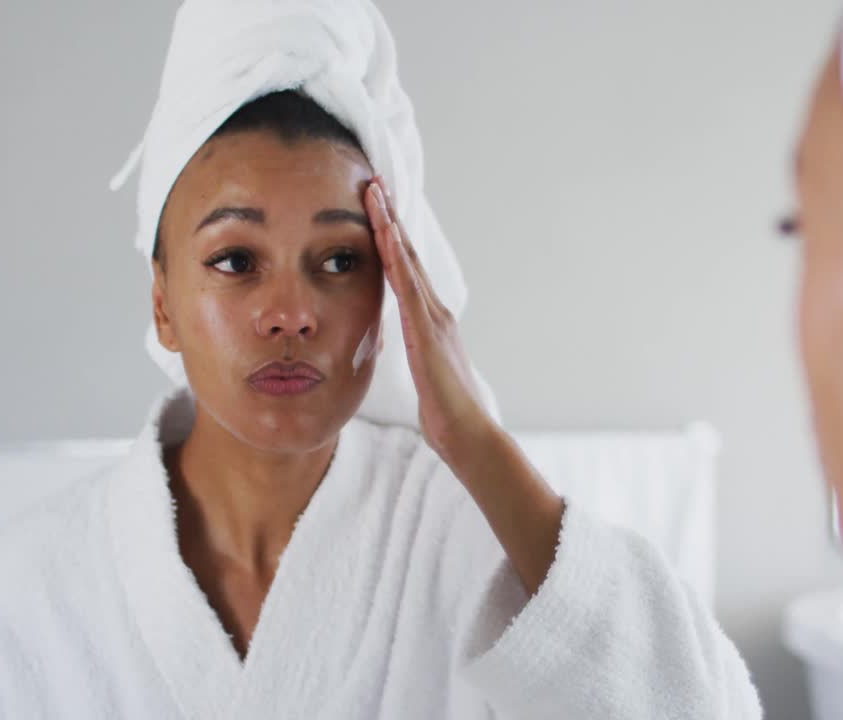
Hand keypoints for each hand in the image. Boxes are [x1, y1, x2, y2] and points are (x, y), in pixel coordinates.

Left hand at [365, 177, 563, 594]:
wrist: (469, 435)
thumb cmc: (448, 415)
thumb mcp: (425, 376)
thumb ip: (415, 355)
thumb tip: (401, 350)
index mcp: (432, 322)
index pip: (407, 271)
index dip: (393, 238)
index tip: (377, 209)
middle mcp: (435, 311)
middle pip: (408, 254)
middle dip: (391, 217)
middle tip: (374, 183)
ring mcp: (433, 318)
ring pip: (407, 260)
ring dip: (390, 224)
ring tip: (374, 192)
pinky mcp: (426, 330)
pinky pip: (405, 284)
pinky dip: (394, 255)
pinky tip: (382, 232)